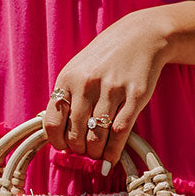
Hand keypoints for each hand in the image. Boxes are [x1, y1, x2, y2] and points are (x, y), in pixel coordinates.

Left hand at [43, 7, 171, 171]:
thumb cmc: (105, 58)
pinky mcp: (134, 96)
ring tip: (98, 155)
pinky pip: (119, 133)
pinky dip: (113, 152)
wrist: (141, 36)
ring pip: (97, 137)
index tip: (65, 148)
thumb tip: (57, 134)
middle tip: (85, 153)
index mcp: (67, 79)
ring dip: (96, 154)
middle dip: (80, 151)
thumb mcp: (78, 70)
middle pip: (76, 135)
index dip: (58, 143)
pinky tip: (111, 159)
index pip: (53, 124)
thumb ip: (66, 97)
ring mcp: (111, 90)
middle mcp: (87, 84)